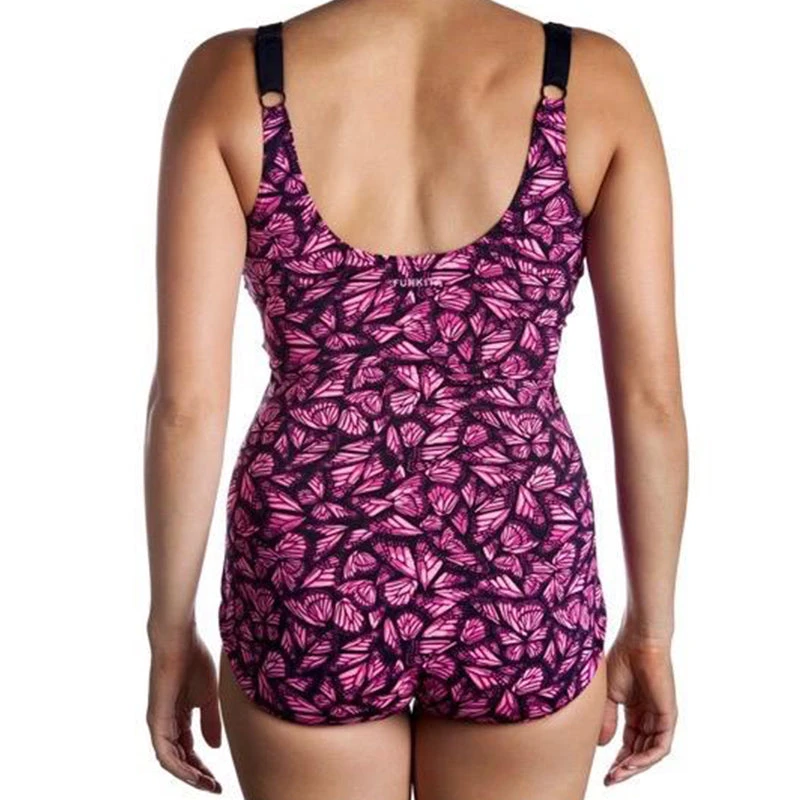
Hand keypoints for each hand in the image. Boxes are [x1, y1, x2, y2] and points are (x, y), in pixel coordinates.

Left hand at [146, 624, 222, 792]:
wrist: (179, 639)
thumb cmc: (193, 660)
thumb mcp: (209, 697)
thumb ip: (210, 722)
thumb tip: (213, 748)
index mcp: (179, 717)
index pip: (190, 750)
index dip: (204, 767)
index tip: (219, 780)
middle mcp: (166, 724)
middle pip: (181, 759)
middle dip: (198, 776)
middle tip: (216, 787)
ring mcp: (160, 723)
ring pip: (172, 760)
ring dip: (189, 776)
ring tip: (207, 785)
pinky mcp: (156, 719)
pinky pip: (165, 752)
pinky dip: (178, 766)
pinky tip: (192, 774)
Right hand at [598, 631, 676, 785]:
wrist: (638, 642)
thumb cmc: (621, 660)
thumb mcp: (607, 695)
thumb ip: (606, 720)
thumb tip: (601, 745)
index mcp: (635, 710)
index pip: (628, 743)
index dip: (617, 758)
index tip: (604, 772)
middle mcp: (649, 717)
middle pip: (639, 751)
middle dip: (624, 768)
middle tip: (610, 780)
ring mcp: (660, 717)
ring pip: (649, 753)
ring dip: (633, 767)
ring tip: (616, 775)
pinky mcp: (668, 716)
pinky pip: (660, 746)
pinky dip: (646, 759)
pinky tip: (631, 764)